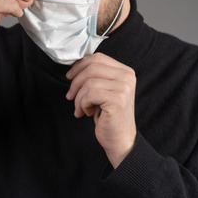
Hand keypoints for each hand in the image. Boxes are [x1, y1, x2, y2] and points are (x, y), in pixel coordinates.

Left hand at [66, 53, 136, 167]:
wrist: (119, 140)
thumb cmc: (108, 115)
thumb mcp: (103, 90)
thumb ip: (95, 76)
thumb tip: (74, 66)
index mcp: (125, 71)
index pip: (97, 58)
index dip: (80, 65)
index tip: (70, 77)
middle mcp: (127, 76)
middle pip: (91, 67)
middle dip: (75, 81)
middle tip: (70, 95)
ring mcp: (124, 87)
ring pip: (88, 82)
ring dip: (78, 97)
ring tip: (80, 108)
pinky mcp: (117, 99)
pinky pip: (89, 94)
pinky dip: (82, 104)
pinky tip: (87, 113)